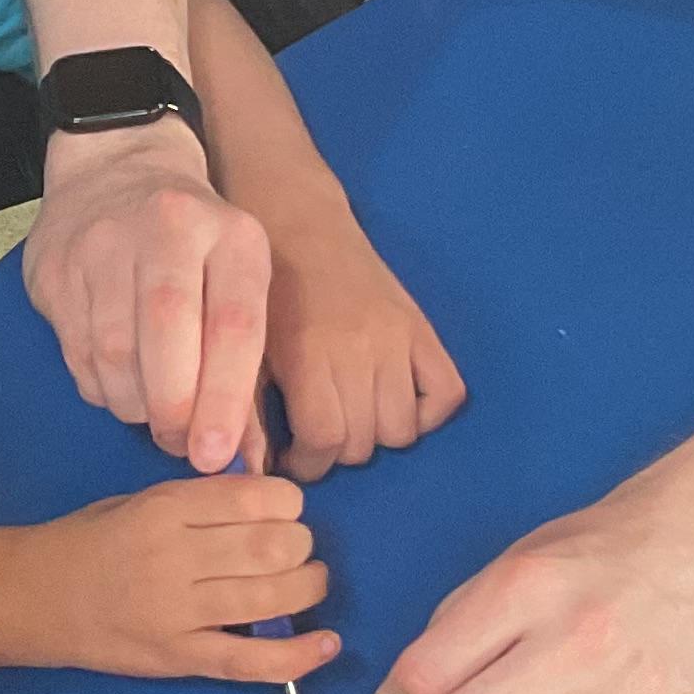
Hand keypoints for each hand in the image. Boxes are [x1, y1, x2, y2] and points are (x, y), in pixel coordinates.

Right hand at [3, 474, 335, 683]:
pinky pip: (250, 661)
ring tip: (308, 583)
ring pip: (271, 596)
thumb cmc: (91, 540)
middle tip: (295, 550)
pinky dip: (297, 656)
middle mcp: (174, 556)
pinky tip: (327, 643)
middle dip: (301, 546)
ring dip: (307, 588)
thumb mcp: (141, 500)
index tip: (286, 511)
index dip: (289, 504)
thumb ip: (202, 501)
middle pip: (273, 546)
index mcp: (165, 507)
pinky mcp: (178, 659)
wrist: (33, 597)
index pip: (257, 498)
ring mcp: (176, 612)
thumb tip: (274, 501)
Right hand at [22, 122, 271, 473]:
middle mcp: (167, 228)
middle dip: (174, 408)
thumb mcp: (235, 284)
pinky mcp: (55, 266)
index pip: (233, 323)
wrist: (116, 168)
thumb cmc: (195, 248)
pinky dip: (102, 387)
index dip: (226, 398)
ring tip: (153, 415)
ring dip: (135, 404)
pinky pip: (78, 353)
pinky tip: (120, 384)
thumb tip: (248, 462)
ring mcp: (102, 243)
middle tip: (181, 446)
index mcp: (229, 234)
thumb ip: (246, 371)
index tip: (218, 454)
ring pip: (114, 352)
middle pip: (166, 333)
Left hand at [262, 198, 466, 479]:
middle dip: (335, 452)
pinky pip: (447, 394)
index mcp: (309, 353)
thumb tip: (255, 472)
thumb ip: (248, 412)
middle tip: (317, 433)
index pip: (325, 438)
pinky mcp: (422, 328)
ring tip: (351, 417)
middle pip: (363, 441)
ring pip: (403, 429)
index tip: (293, 458)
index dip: (307, 464)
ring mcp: (397, 338)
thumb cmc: (262, 290)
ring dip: (376, 435)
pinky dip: (426, 413)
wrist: (298, 222)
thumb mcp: (246, 350)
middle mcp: (360, 348)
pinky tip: (393, 403)